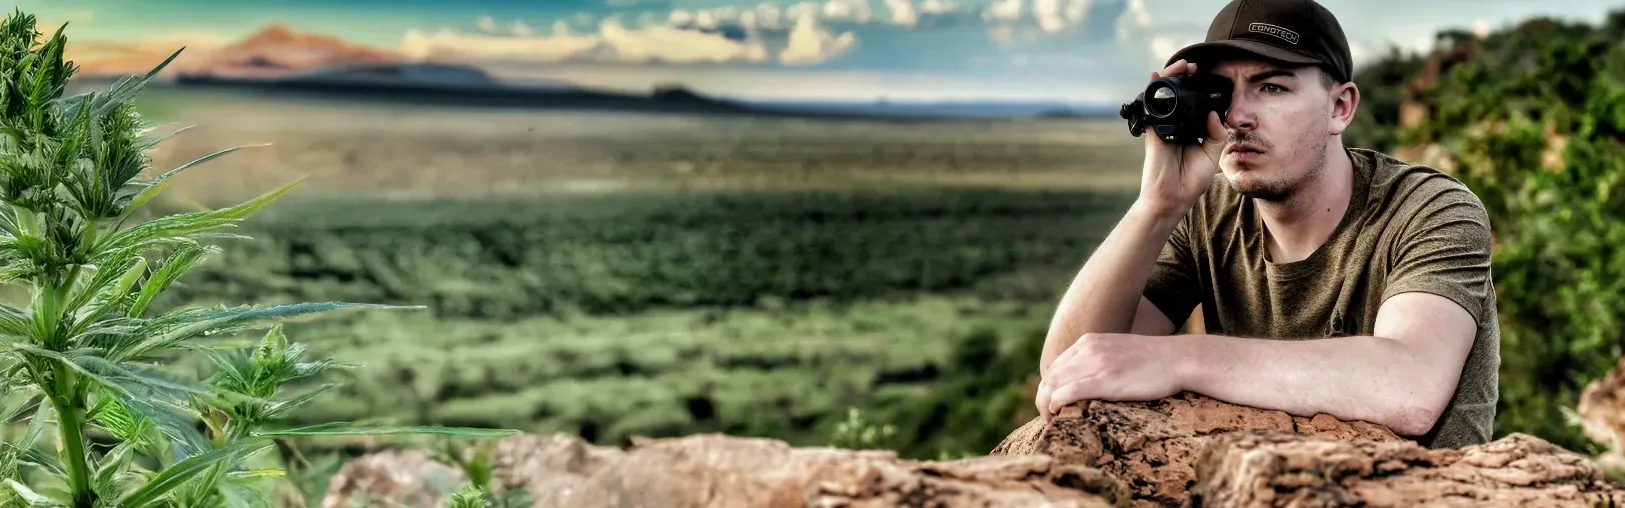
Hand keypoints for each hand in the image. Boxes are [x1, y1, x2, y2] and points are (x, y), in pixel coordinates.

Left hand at [1034, 333, 1184, 420]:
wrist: (1177, 359)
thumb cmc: (1153, 361)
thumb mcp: (1118, 351)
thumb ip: (1099, 360)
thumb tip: (1088, 379)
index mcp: (1088, 342)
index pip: (1055, 366)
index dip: (1048, 387)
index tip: (1052, 404)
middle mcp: (1087, 349)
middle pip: (1050, 376)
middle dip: (1043, 398)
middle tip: (1048, 417)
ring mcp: (1095, 364)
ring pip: (1053, 384)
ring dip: (1046, 405)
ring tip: (1051, 421)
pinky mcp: (1104, 380)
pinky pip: (1067, 392)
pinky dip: (1055, 404)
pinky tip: (1057, 415)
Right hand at [1136, 59, 1224, 217]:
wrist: (1172, 198)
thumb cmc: (1191, 180)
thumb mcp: (1212, 155)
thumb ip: (1217, 134)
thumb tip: (1215, 114)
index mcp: (1191, 131)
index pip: (1194, 105)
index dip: (1198, 89)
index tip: (1206, 76)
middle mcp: (1177, 126)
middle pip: (1178, 96)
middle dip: (1184, 78)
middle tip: (1193, 67)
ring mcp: (1164, 128)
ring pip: (1164, 98)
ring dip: (1170, 79)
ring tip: (1180, 67)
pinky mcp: (1153, 132)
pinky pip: (1151, 109)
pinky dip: (1152, 92)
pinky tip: (1155, 78)